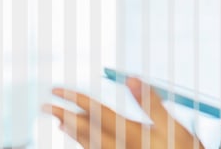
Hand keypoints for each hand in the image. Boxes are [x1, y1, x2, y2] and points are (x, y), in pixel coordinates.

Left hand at [42, 77, 203, 148]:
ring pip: (88, 144)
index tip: (58, 90)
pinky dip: (84, 143)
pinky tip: (80, 138)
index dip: (76, 99)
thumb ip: (151, 103)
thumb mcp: (174, 127)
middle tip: (46, 105)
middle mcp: (120, 147)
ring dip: (72, 131)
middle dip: (65, 115)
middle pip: (86, 130)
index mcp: (132, 134)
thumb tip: (131, 78)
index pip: (97, 113)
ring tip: (59, 120)